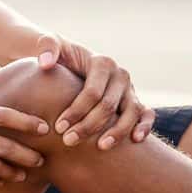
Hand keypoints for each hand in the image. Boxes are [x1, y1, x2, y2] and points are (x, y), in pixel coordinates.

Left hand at [36, 34, 154, 150]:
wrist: (74, 63)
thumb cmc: (61, 57)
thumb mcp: (51, 45)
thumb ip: (46, 46)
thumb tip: (45, 63)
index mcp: (102, 62)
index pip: (92, 91)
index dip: (76, 110)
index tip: (58, 127)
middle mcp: (120, 75)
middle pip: (108, 105)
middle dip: (88, 126)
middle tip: (68, 141)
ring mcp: (130, 89)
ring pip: (131, 112)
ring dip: (118, 131)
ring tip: (101, 147)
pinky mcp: (135, 101)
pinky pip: (146, 114)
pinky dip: (144, 126)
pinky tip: (135, 140)